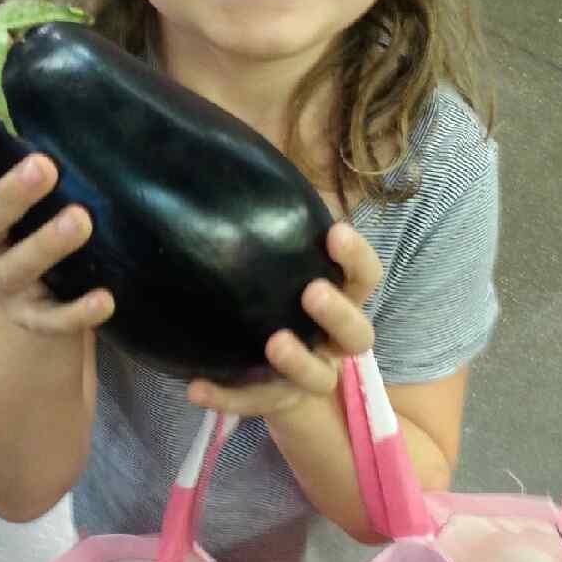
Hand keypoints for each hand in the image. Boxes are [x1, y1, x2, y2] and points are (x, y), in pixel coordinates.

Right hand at [0, 117, 114, 336]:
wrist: (39, 297)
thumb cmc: (32, 219)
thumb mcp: (23, 186)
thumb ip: (31, 145)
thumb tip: (83, 75)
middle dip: (9, 196)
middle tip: (44, 167)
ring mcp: (3, 286)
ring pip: (14, 269)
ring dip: (45, 245)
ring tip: (81, 221)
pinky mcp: (34, 318)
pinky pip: (52, 319)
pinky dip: (77, 311)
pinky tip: (106, 299)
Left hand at [186, 222, 381, 418]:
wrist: (265, 363)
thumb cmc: (273, 292)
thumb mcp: (277, 257)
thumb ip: (270, 221)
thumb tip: (234, 157)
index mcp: (342, 298)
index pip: (365, 278)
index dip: (356, 257)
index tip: (334, 232)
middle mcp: (334, 340)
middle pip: (358, 334)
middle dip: (337, 312)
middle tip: (311, 291)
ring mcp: (308, 375)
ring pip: (320, 376)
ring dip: (299, 360)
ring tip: (273, 343)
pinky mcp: (273, 400)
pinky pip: (253, 404)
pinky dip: (227, 398)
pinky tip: (196, 388)